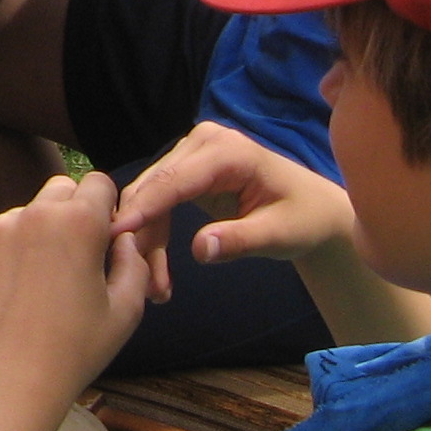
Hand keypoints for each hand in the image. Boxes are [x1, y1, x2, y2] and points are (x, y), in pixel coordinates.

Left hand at [0, 169, 160, 404]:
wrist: (9, 379)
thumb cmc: (74, 350)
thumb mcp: (127, 309)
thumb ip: (135, 261)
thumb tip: (124, 239)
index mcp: (80, 222)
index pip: (100, 183)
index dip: (107, 209)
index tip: (105, 239)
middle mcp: (36, 213)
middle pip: (61, 189)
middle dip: (73, 213)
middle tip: (76, 258)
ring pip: (28, 211)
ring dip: (39, 231)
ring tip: (43, 281)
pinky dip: (9, 251)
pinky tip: (15, 289)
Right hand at [114, 121, 356, 278]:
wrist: (314, 212)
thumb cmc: (303, 219)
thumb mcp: (278, 235)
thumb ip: (239, 240)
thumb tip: (199, 249)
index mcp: (227, 151)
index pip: (175, 179)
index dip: (145, 207)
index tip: (117, 235)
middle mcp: (202, 142)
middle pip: (154, 188)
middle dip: (143, 235)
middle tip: (146, 286)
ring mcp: (191, 154)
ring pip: (149, 197)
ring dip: (145, 240)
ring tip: (155, 288)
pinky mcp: (186, 171)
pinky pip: (157, 201)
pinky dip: (152, 234)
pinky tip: (156, 269)